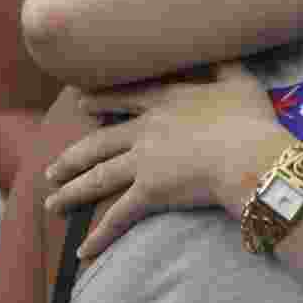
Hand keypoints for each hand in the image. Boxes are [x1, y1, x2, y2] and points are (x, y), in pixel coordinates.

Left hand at [44, 62, 292, 259]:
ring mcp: (144, 161)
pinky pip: (117, 217)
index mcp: (167, 99)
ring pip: (98, 178)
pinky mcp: (149, 192)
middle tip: (54, 168)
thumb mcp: (240, 82)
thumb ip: (225, 66)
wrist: (247, 153)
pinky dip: (99, 235)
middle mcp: (146, 129)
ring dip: (72, 192)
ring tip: (52, 202)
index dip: (101, 100)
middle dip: (73, 156)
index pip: (125, 98)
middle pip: (99, 143)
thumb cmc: (249, 118)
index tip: (80, 102)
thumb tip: (217, 52)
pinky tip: (82, 251)